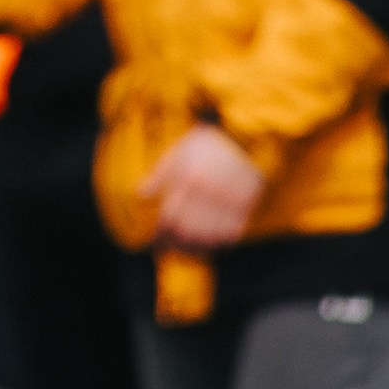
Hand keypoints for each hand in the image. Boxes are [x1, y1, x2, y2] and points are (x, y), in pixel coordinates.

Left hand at [140, 123, 265, 251]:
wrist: (243, 138)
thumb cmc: (204, 146)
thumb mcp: (177, 153)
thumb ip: (159, 175)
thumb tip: (141, 195)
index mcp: (190, 178)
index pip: (171, 216)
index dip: (161, 233)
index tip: (156, 241)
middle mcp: (211, 191)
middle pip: (189, 229)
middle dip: (176, 243)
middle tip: (169, 248)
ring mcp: (231, 199)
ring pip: (210, 235)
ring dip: (196, 247)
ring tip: (186, 250)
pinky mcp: (247, 204)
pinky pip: (232, 233)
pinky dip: (219, 242)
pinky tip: (208, 244)